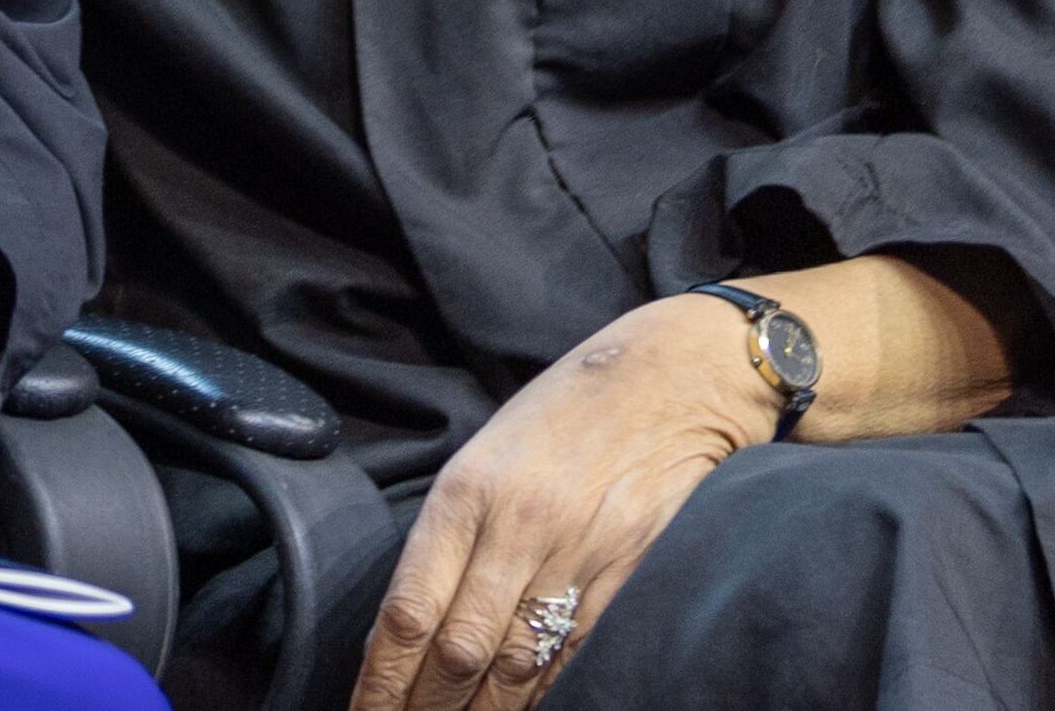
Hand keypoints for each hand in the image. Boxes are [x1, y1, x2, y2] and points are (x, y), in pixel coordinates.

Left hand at [350, 297, 767, 709]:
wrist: (673, 377)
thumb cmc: (566, 415)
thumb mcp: (486, 454)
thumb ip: (452, 534)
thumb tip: (412, 623)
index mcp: (466, 492)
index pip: (409, 610)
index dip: (381, 678)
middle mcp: (517, 528)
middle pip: (457, 650)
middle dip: (424, 709)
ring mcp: (579, 555)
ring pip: (516, 665)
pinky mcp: (633, 575)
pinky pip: (578, 656)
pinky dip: (547, 696)